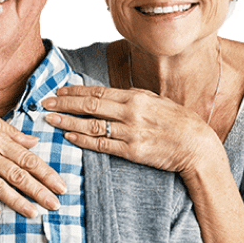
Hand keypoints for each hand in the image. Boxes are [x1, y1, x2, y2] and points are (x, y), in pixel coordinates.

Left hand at [41, 85, 221, 175]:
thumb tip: (111, 93)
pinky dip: (83, 141)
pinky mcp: (132, 151)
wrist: (198, 146)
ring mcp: (130, 132)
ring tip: (50, 120)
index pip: (98, 92)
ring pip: (91, 125)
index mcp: (135, 97)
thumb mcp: (156, 101)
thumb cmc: (178, 122)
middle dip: (64, 104)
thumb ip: (133, 97)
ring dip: (67, 122)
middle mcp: (131, 112)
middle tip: (45, 103)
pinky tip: (68, 137)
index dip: (75, 91)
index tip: (58, 91)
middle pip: (89, 105)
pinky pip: (102, 145)